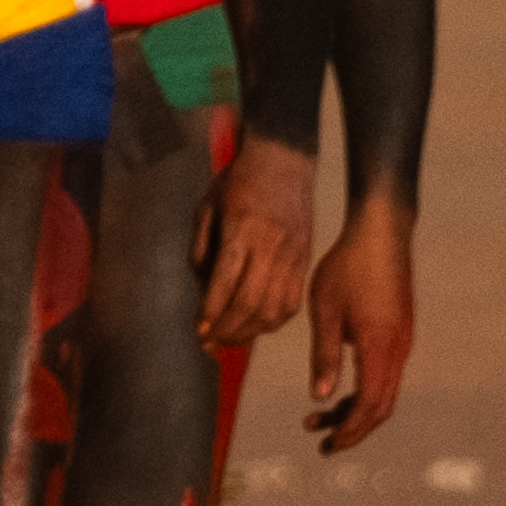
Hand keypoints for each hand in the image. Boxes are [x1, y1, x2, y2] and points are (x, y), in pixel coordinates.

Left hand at [189, 135, 321, 355]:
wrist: (284, 160)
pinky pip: (292, 301)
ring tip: (230, 342)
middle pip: (251, 302)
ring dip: (251, 331)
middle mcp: (271, 247)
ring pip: (274, 307)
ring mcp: (293, 256)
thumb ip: (200, 247)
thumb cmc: (239, 181)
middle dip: (228, 330)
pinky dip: (274, 321)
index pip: (227, 281)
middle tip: (210, 345)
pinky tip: (257, 327)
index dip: (212, 312)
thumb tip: (202, 287)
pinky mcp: (305, 260)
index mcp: (243, 231)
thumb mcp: (206, 206)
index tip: (200, 332)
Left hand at [305, 193, 420, 449]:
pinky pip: (384, 375)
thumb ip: (324, 355)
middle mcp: (398, 350)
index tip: (326, 445)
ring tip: (318, 418)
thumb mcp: (325, 311)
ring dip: (354, 410)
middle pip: (381, 406)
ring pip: (383, 392)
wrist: (380, 233)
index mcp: (381, 347)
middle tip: (320, 442)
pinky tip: (336, 388)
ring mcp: (402, 342)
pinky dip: (363, 391)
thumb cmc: (347, 267)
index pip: (370, 405)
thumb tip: (320, 397)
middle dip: (352, 429)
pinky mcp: (399, 334)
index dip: (350, 430)